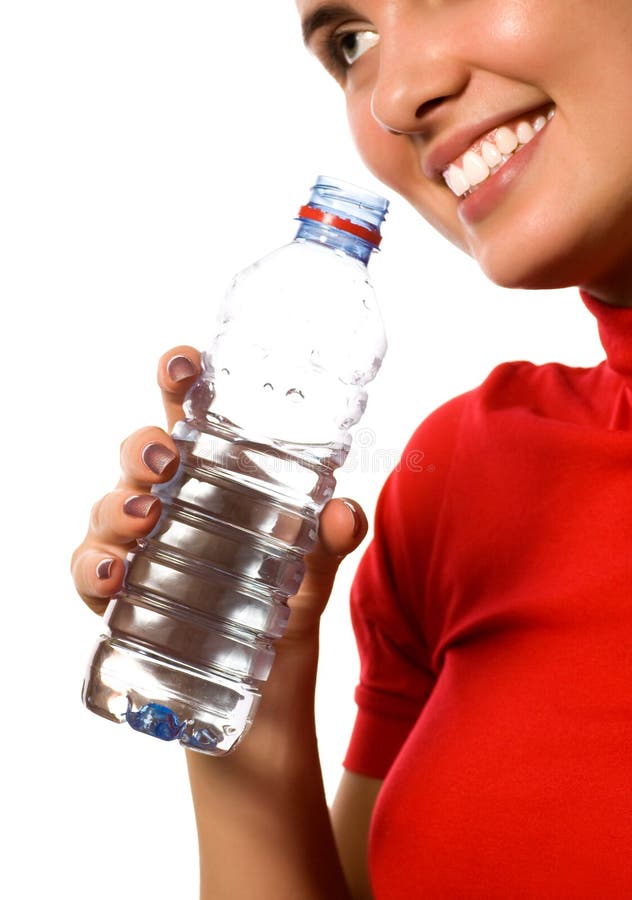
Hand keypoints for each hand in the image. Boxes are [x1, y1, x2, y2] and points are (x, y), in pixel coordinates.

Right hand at [70, 346, 367, 632]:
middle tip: (165, 458)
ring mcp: (137, 540)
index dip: (177, 378)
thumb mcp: (314, 562)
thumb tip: (343, 515)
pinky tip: (111, 575)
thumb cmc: (283, 593)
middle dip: (142, 445)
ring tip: (145, 515)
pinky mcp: (119, 592)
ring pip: (109, 506)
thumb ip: (331, 537)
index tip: (184, 365)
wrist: (267, 669)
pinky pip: (89, 571)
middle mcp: (167, 494)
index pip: (187, 410)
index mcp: (211, 469)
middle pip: (140, 452)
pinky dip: (92, 569)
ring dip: (118, 505)